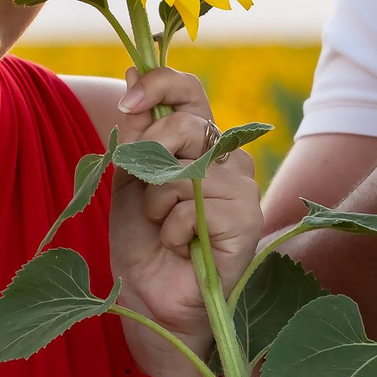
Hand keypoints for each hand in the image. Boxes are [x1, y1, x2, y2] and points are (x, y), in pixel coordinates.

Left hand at [107, 67, 259, 375]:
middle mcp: (226, 158)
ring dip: (159, 203)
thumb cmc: (142, 245)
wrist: (151, 303)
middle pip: (188, 121)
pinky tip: (183, 249)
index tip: (128, 101)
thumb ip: (134, 133)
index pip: (190, 90)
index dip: (160, 83)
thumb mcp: (128, 181)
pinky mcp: (248, 219)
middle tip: (144, 194)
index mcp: (198, 143)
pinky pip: (198, 206)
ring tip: (164, 231)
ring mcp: (242, 188)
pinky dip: (175, 230)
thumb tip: (133, 73)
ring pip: (188, 169)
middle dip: (149, 153)